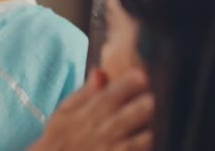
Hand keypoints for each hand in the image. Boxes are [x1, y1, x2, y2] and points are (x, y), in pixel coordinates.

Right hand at [29, 69, 153, 150]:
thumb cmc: (60, 136)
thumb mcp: (64, 111)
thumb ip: (84, 93)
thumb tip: (100, 71)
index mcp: (85, 116)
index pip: (107, 97)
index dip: (125, 86)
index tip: (141, 75)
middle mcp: (96, 133)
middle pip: (121, 120)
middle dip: (137, 110)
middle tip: (152, 99)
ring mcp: (106, 150)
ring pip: (129, 144)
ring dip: (143, 135)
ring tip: (153, 127)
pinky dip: (139, 149)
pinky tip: (148, 142)